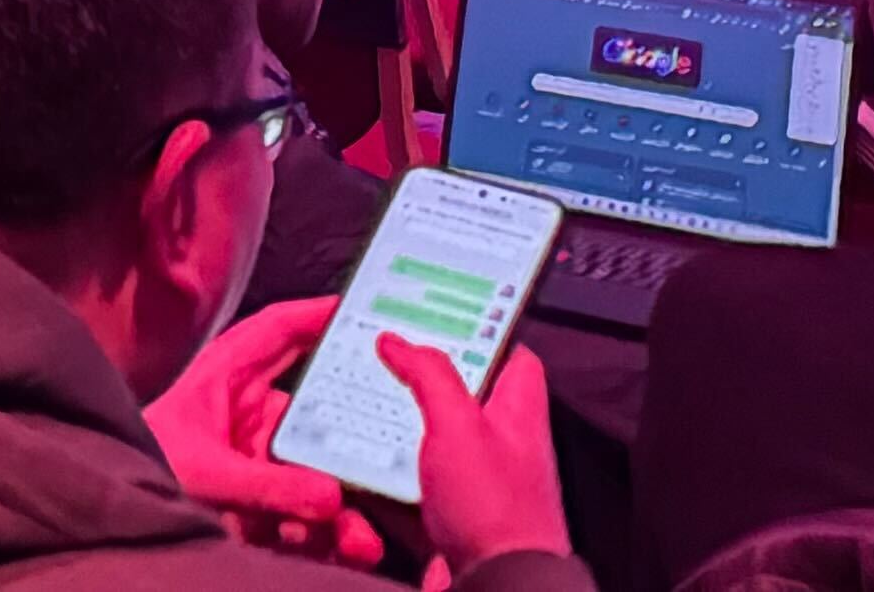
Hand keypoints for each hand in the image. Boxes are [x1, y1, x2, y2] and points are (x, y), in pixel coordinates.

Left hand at [145, 301, 379, 568]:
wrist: (119, 518)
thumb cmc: (147, 470)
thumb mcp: (206, 473)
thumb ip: (269, 484)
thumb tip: (334, 498)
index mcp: (226, 380)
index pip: (275, 333)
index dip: (314, 315)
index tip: (359, 308)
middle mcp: (250, 414)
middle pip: (318, 411)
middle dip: (358, 436)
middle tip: (398, 445)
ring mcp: (261, 459)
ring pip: (321, 473)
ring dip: (347, 508)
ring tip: (361, 539)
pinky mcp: (267, 504)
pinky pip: (311, 515)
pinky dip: (330, 535)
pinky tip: (345, 552)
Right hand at [381, 330, 564, 576]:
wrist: (498, 588)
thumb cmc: (497, 512)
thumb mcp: (459, 424)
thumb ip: (429, 374)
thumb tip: (398, 339)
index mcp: (516, 411)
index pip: (510, 352)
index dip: (479, 326)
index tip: (438, 310)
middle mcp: (500, 443)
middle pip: (459, 393)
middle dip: (419, 378)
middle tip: (381, 356)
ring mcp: (476, 482)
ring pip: (430, 437)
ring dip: (396, 427)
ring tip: (358, 405)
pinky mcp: (452, 515)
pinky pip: (411, 482)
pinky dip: (385, 474)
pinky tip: (358, 465)